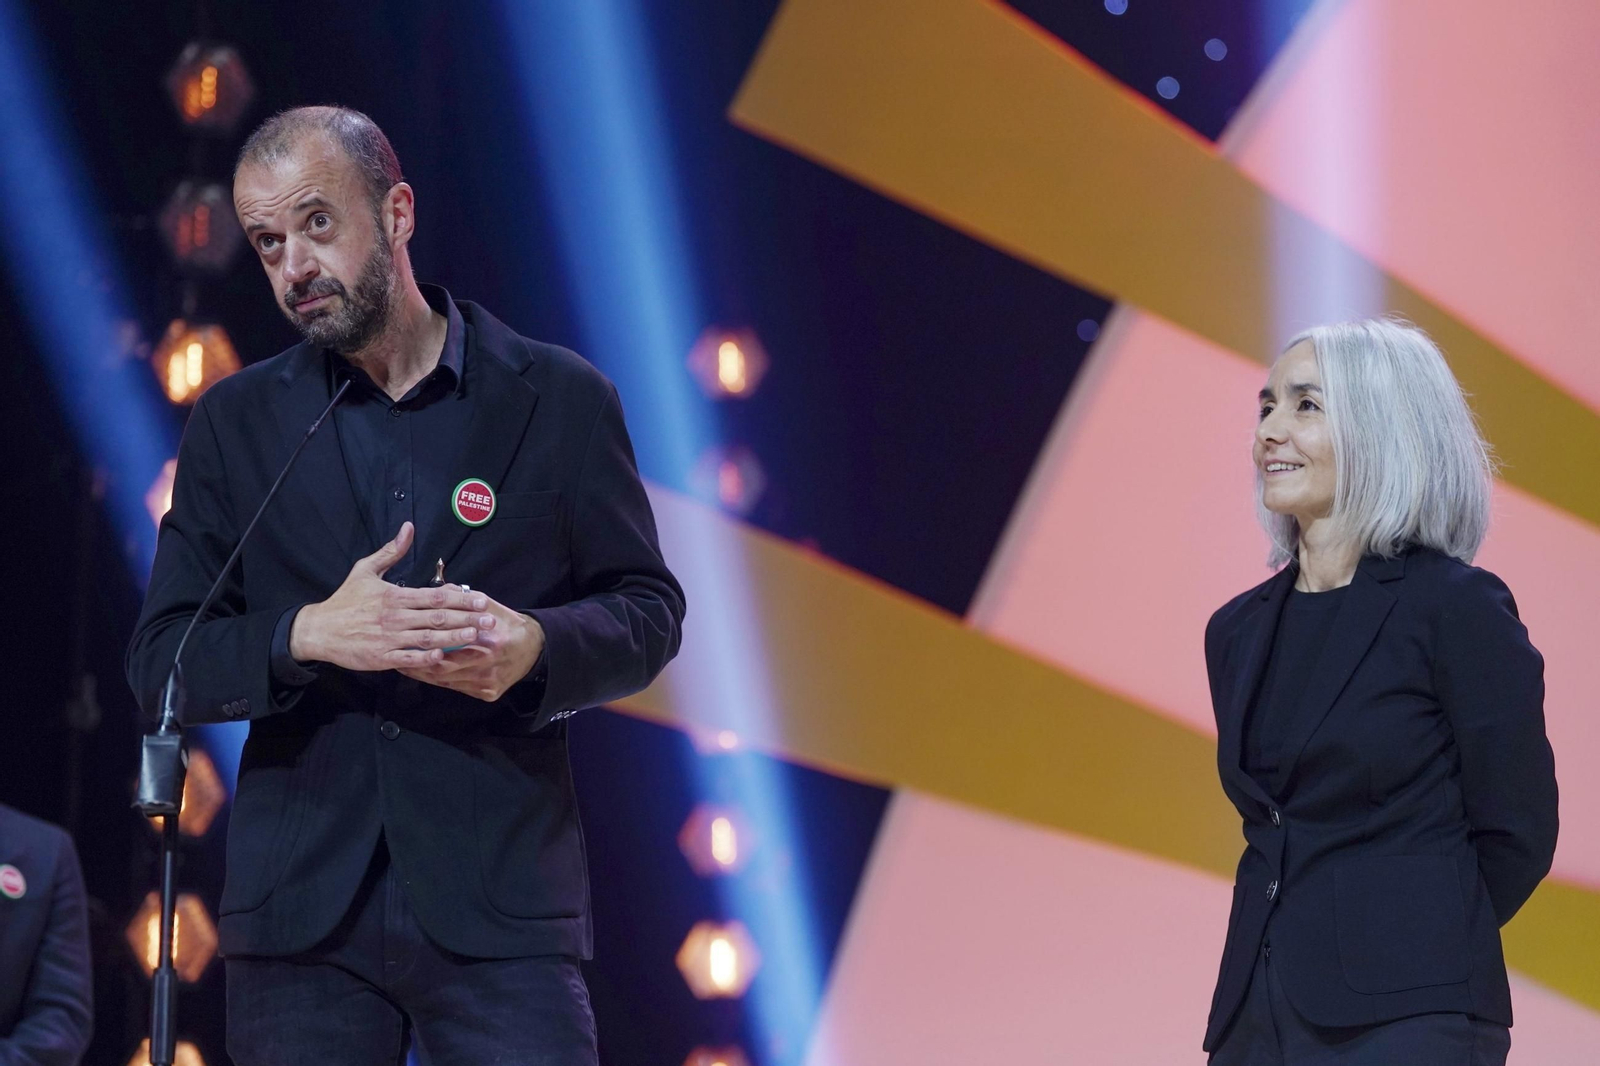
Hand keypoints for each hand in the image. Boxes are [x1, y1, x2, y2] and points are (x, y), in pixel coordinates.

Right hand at [289, 522, 498, 671]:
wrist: (319, 629)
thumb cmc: (345, 600)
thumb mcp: (365, 570)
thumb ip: (390, 551)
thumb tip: (408, 528)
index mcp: (395, 596)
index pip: (435, 597)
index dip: (461, 598)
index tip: (482, 600)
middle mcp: (395, 617)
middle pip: (438, 617)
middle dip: (467, 618)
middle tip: (490, 621)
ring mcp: (389, 638)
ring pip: (428, 638)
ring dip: (454, 637)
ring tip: (476, 637)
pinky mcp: (382, 657)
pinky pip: (408, 658)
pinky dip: (426, 658)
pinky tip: (442, 655)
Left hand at [398, 593, 544, 701]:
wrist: (534, 649)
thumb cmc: (508, 625)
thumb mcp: (490, 605)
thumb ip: (463, 599)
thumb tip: (436, 591)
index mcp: (489, 639)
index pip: (449, 642)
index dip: (424, 641)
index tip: (405, 637)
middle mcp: (488, 663)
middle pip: (443, 666)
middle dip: (417, 662)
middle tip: (396, 655)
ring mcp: (487, 682)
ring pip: (446, 681)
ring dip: (423, 673)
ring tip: (403, 665)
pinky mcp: (487, 693)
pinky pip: (455, 689)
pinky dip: (437, 681)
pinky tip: (424, 674)